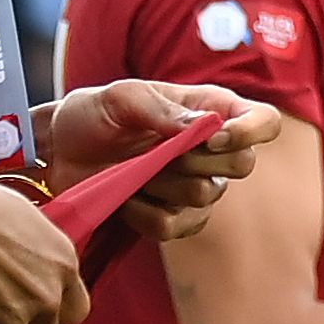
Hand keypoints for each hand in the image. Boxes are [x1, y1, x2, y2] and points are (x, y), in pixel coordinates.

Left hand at [45, 81, 282, 240]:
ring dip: (161, 184)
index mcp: (212, 110)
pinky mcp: (174, 218)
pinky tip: (125, 197)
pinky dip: (143, 213)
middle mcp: (213, 151)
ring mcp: (197, 187)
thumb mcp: (120, 97)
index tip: (211, 138)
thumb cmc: (93, 113)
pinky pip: (175, 227)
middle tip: (156, 151)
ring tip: (130, 170)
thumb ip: (161, 108)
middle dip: (195, 161)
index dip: (250, 132)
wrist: (59, 151)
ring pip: (205, 196)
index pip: (265, 122)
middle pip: (243, 164)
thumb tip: (202, 128)